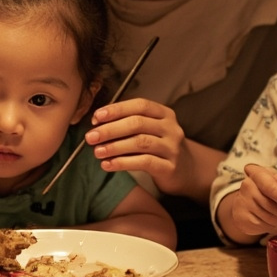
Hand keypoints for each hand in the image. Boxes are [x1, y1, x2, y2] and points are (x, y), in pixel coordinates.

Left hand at [86, 98, 216, 201]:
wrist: (186, 170)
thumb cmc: (158, 146)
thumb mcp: (149, 130)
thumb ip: (127, 123)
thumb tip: (97, 123)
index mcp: (164, 114)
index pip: (140, 105)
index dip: (117, 109)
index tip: (97, 117)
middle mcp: (170, 128)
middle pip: (137, 123)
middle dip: (110, 129)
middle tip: (91, 137)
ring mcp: (172, 148)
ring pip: (140, 143)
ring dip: (114, 147)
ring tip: (97, 151)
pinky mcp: (170, 167)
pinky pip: (144, 163)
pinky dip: (123, 163)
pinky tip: (108, 165)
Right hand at [226, 163, 276, 238]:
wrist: (247, 203)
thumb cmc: (268, 191)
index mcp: (257, 172)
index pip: (271, 187)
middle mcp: (247, 185)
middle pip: (271, 204)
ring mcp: (242, 201)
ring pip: (270, 217)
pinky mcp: (241, 216)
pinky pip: (264, 226)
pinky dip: (274, 227)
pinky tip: (273, 222)